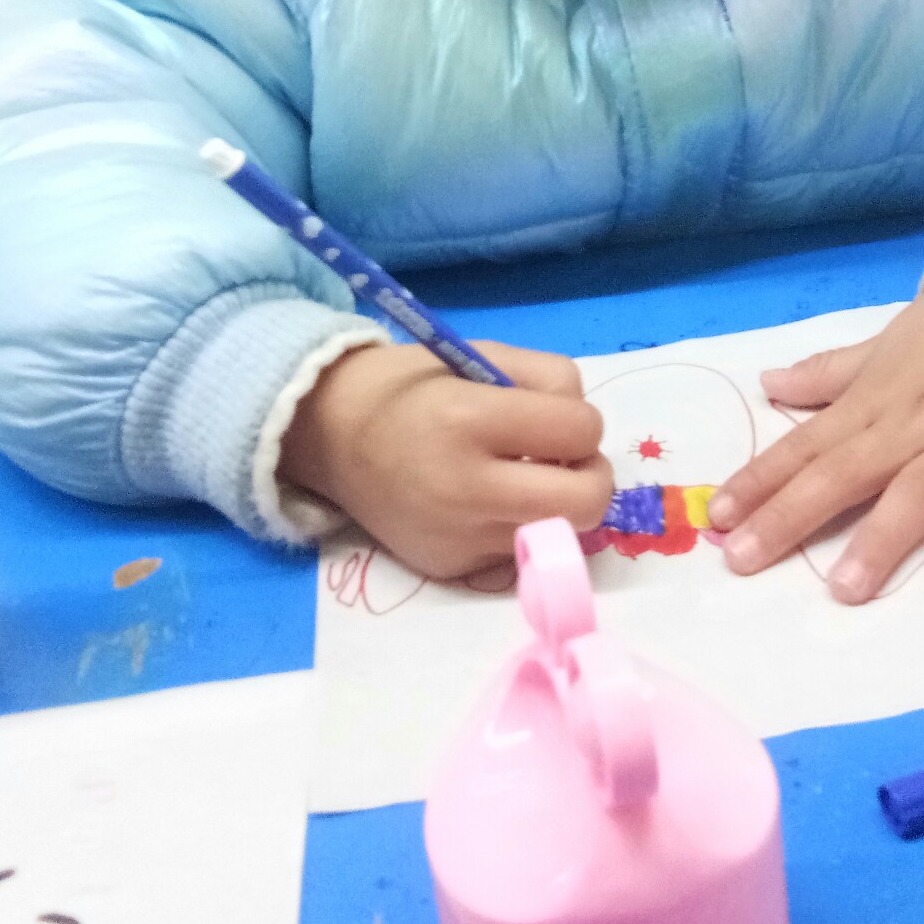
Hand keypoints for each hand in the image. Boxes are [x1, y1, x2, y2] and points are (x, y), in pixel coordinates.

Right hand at [278, 339, 611, 578]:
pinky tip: (486, 502)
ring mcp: (457, 537)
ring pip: (559, 533)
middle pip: (584, 502)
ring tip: (525, 478)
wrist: (332, 437)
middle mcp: (463, 488)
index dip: (580, 420)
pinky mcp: (451, 567)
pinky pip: (519, 550)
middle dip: (590, 476)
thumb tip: (587, 432)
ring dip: (559, 504)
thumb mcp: (481, 356)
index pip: (579, 432)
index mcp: (466, 420)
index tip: (556, 416)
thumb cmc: (413, 387)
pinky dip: (519, 525)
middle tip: (563, 459)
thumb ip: (547, 380)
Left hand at [707, 257, 923, 602]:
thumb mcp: (880, 345)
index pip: (804, 446)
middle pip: (842, 474)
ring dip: (882, 540)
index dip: (758, 481)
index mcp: (871, 403)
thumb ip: (826, 374)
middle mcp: (911, 425)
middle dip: (790, 518)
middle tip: (742, 561)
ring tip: (846, 590)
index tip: (717, 517)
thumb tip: (766, 384)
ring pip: (918, 493)